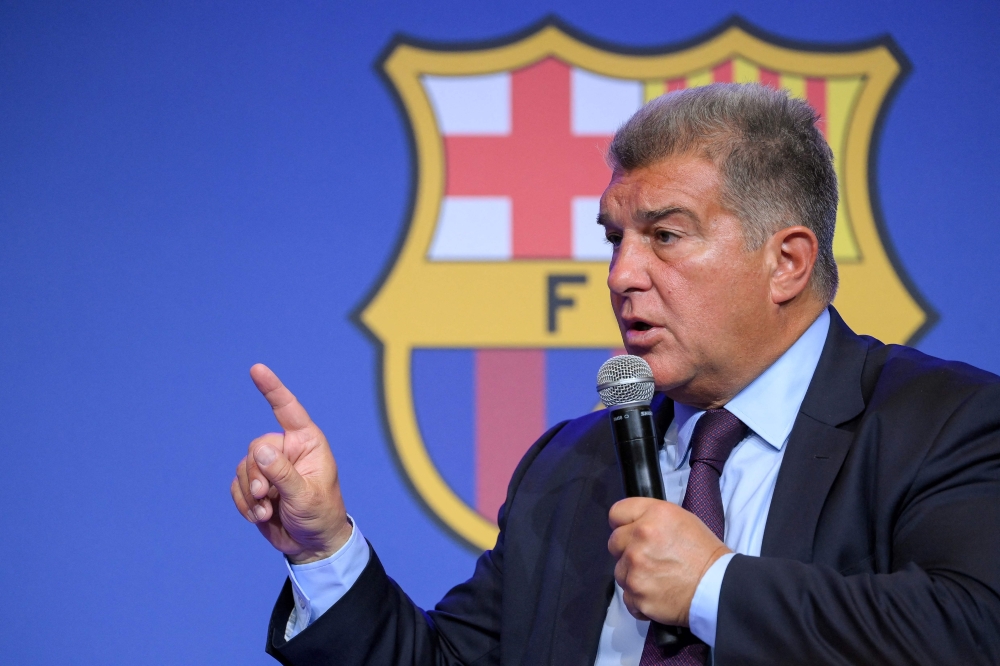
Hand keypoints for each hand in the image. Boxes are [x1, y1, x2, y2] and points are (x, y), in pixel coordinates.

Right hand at [231, 364, 352, 562]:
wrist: (311, 544)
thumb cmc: (319, 515)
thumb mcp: (305, 496)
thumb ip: (283, 474)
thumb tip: (261, 451)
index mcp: (307, 443)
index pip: (288, 410)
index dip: (272, 389)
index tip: (256, 369)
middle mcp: (287, 450)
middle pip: (257, 447)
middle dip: (257, 474)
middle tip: (266, 497)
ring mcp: (270, 468)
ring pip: (244, 467)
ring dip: (250, 493)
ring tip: (266, 511)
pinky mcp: (256, 485)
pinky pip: (236, 485)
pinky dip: (243, 503)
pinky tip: (260, 516)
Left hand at [608, 498, 730, 625]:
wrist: (718, 588)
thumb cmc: (705, 554)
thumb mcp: (681, 520)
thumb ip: (651, 518)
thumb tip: (633, 524)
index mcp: (653, 515)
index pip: (616, 513)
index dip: (623, 523)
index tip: (629, 532)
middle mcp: (640, 537)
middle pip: (614, 542)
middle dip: (627, 550)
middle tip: (648, 558)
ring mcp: (635, 567)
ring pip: (620, 571)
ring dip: (633, 575)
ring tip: (657, 578)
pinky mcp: (636, 593)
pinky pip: (627, 596)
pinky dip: (639, 599)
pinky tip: (657, 594)